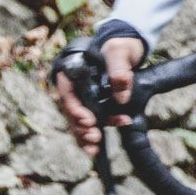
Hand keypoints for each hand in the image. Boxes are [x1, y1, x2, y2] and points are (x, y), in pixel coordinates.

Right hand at [54, 36, 142, 154]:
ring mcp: (83, 97)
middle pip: (72, 111)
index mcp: (72, 71)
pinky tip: (101, 143)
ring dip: (86, 135)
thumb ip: (119, 69)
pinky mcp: (95, 104)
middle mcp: (74, 87)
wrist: (127, 48)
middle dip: (81, 128)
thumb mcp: (120, 51)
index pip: (67, 93)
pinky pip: (93, 120)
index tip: (88, 120)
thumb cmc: (119, 46)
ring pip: (80, 120)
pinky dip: (98, 130)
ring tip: (94, 148)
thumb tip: (121, 97)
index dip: (75, 109)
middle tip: (94, 138)